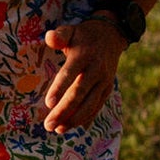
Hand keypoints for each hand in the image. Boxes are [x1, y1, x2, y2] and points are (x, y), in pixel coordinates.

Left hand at [41, 16, 127, 133]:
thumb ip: (60, 35)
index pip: (70, 74)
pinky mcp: (107, 89)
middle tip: (48, 125)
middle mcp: (96, 70)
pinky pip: (97, 106)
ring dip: (74, 119)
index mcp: (84, 55)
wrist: (111, 36)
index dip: (59, 89)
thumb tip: (49, 38)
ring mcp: (104, 81)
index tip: (48, 104)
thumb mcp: (71, 30)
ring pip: (89, 104)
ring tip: (58, 129)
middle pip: (79, 94)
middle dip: (64, 111)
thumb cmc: (83, 36)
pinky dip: (85, 118)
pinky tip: (71, 127)